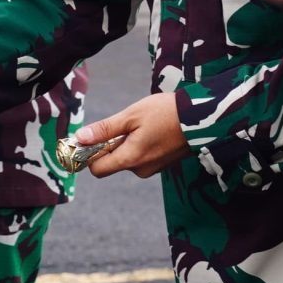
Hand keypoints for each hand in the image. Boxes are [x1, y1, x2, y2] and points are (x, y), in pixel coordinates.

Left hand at [70, 91, 191, 179]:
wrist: (202, 117)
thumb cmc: (166, 113)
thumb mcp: (132, 115)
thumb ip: (105, 129)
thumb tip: (80, 138)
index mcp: (131, 159)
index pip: (97, 170)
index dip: (90, 154)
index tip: (93, 137)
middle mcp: (140, 169)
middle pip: (112, 162)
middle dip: (111, 145)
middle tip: (124, 124)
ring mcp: (152, 168)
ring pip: (127, 158)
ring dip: (126, 143)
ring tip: (143, 124)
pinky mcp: (161, 164)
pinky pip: (140, 156)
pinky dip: (139, 144)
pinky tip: (152, 129)